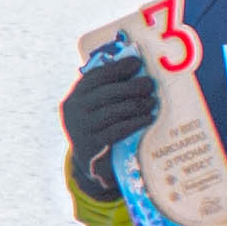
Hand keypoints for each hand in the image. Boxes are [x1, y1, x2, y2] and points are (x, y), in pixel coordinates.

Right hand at [61, 48, 160, 196]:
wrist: (89, 163)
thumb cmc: (99, 127)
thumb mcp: (96, 107)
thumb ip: (108, 88)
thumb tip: (136, 67)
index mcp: (75, 96)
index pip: (95, 76)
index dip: (117, 68)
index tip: (136, 62)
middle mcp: (74, 110)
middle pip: (106, 93)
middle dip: (131, 87)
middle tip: (150, 84)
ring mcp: (81, 129)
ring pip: (113, 111)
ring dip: (136, 105)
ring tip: (152, 102)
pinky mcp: (92, 146)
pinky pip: (117, 130)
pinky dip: (135, 122)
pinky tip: (148, 118)